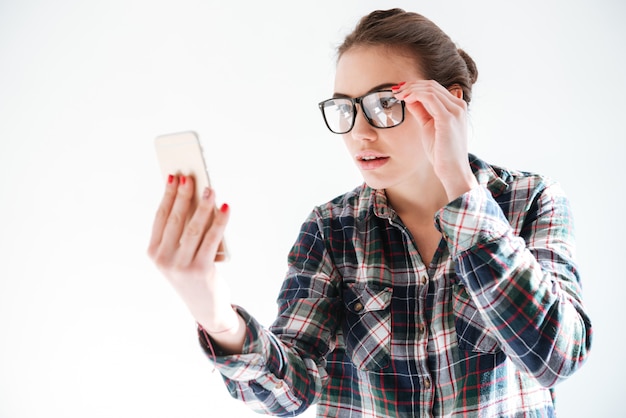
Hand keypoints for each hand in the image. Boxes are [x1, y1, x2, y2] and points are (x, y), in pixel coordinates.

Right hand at [147, 175, 237, 332]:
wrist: (205, 307)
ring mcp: (181, 266)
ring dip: (203, 205)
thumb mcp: (181, 253)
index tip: (174, 176)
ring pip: (194, 227)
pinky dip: (220, 221)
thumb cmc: (193, 273)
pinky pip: (212, 239)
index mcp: (154, 252)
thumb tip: (197, 198)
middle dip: (184, 195)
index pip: (160, 217)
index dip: (168, 195)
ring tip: (210, 189)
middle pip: (176, 219)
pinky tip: (225, 208)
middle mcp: (164, 259)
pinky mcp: (200, 270)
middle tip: (191, 177)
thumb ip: (183, 231)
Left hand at [393, 80, 477, 199]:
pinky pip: (430, 98)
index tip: (400, 90)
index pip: (435, 88)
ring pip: (430, 89)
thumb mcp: (429, 126)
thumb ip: (422, 111)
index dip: (415, 86)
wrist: (452, 169)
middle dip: (411, 85)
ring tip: (398, 95)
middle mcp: (458, 106)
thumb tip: (409, 99)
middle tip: (396, 90)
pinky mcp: (448, 118)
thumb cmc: (441, 152)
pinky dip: (415, 95)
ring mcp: (455, 111)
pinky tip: (405, 99)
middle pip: (432, 86)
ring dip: (410, 89)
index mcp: (456, 107)